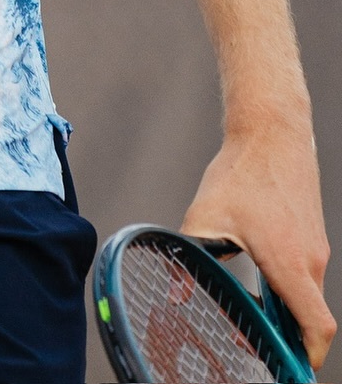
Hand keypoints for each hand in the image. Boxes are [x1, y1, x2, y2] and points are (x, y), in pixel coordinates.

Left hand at [181, 114, 334, 370]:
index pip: (317, 328)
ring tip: (251, 310)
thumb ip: (191, 256)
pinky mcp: (311, 234)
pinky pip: (305, 273)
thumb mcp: (206, 217)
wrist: (272, 131)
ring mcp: (315, 247)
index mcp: (291, 264)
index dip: (306, 356)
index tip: (285, 367)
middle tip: (253, 343)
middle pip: (309, 318)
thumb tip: (174, 292)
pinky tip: (258, 277)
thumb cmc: (240, 173)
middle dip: (286, 338)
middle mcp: (311, 261)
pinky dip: (288, 287)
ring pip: (307, 295)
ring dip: (285, 310)